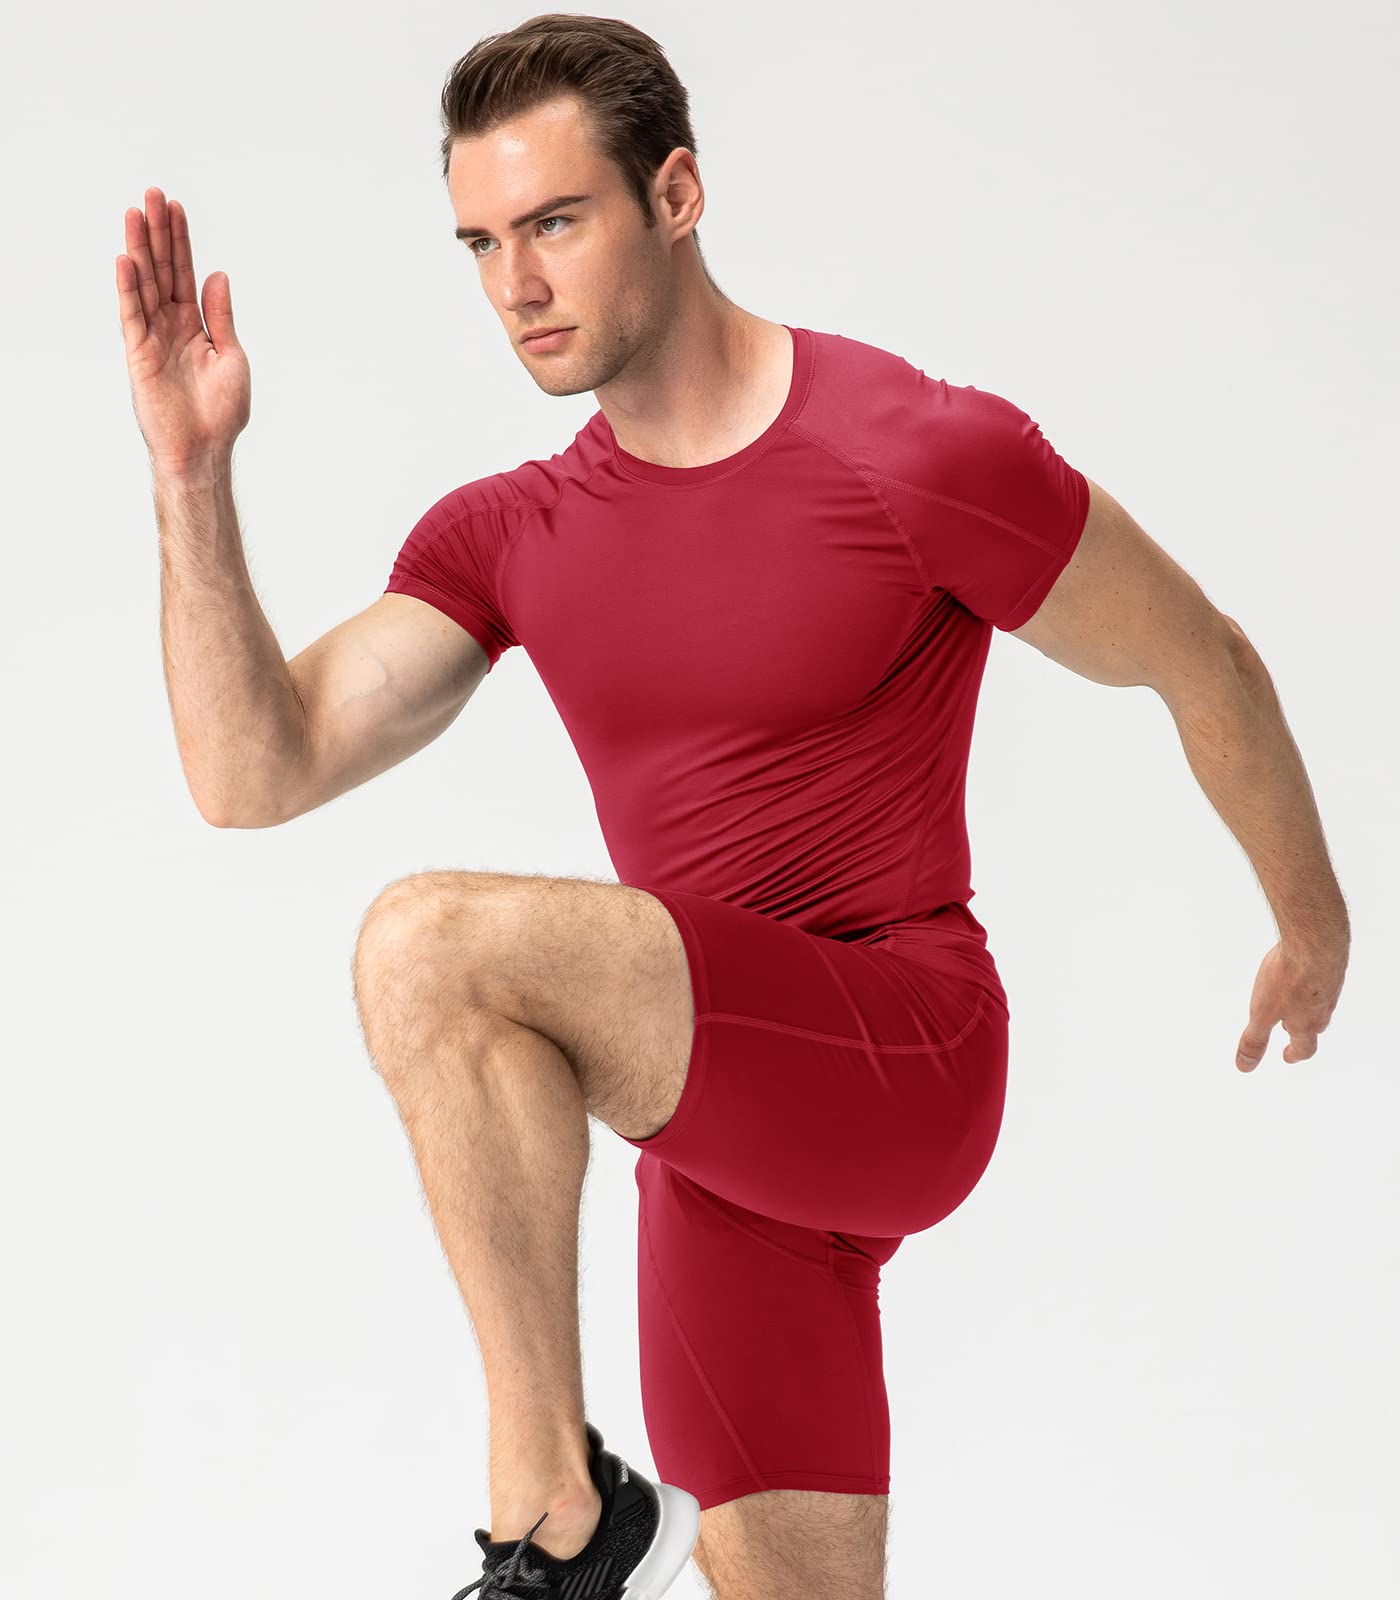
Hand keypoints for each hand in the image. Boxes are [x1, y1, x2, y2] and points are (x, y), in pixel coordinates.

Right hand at [115, 186, 250, 475]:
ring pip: (144, 284)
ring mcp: (153, 338)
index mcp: (195, 326)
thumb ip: (220, 316)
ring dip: (140, 249)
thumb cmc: (222, 412)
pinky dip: (128, 288)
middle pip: (162, 270)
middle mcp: (171, 326)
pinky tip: (125, 260)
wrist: (206, 450)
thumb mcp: (231, 356)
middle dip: (158, 233)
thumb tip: (217, 275)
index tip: (176, 207)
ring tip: (135, 213)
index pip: (185, 273)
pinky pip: (132, 315)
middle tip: (152, 194)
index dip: (181, 241)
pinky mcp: (138, 355)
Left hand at [1236, 935, 1347, 1071]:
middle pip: (1315, 1026)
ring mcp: (1330, 986)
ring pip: (1320, 1003)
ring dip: (1308, 1008)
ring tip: (1296, 1004)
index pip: (1304, 1047)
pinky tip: (1304, 973)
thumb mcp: (1262, 1013)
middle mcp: (1323, 1008)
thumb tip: (1245, 1066)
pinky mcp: (1331, 965)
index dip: (1295, 1054)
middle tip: (1291, 1032)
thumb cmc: (1290, 978)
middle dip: (1302, 1032)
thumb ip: (1254, 1040)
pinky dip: (1313, 984)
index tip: (1287, 1057)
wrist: (1315, 941)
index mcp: (1306, 1023)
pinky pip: (1323, 980)